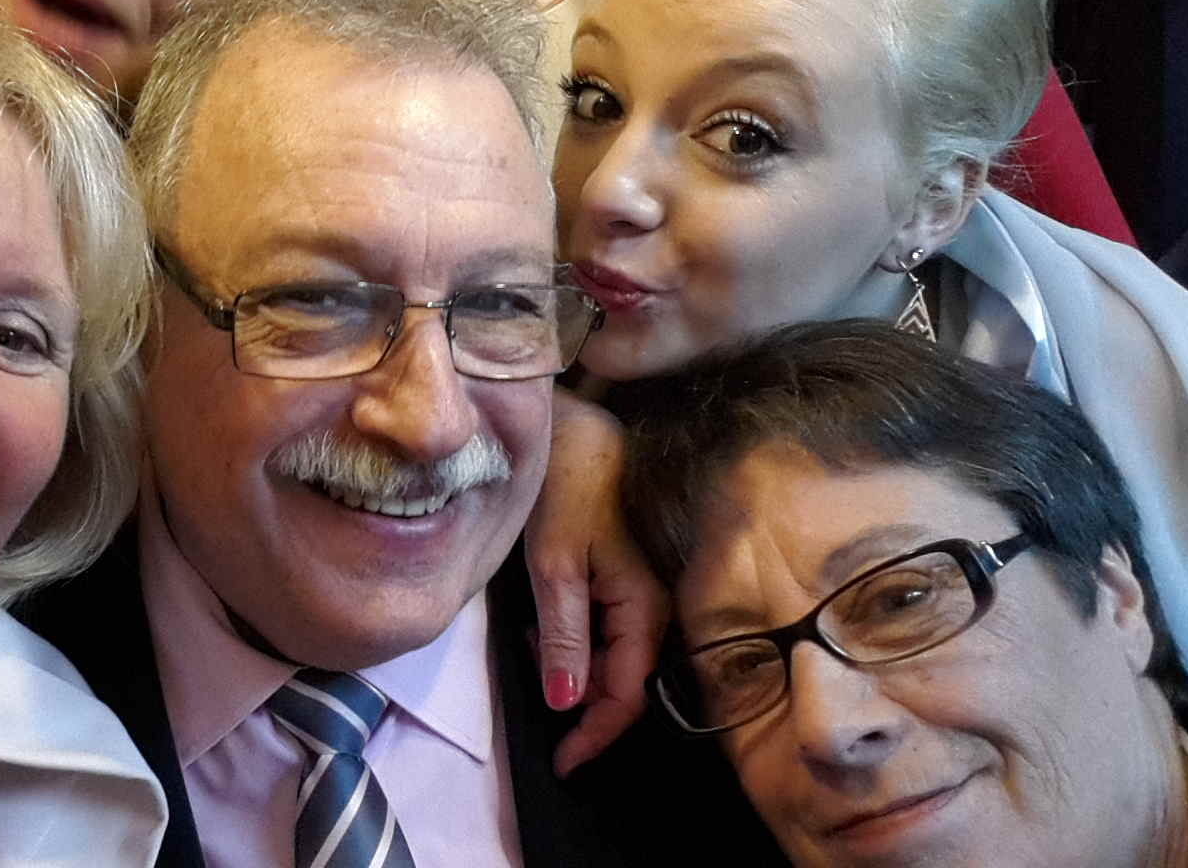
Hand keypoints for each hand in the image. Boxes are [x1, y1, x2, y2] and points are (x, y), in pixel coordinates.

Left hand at [526, 387, 669, 776]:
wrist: (574, 423)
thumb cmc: (565, 486)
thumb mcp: (554, 566)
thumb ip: (562, 637)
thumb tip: (565, 705)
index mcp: (645, 608)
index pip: (626, 695)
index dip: (594, 736)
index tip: (560, 763)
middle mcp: (657, 605)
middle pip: (626, 682)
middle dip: (583, 707)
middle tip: (539, 709)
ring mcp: (646, 589)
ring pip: (615, 657)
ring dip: (575, 668)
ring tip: (529, 648)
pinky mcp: (629, 574)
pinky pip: (609, 628)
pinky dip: (574, 638)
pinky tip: (541, 620)